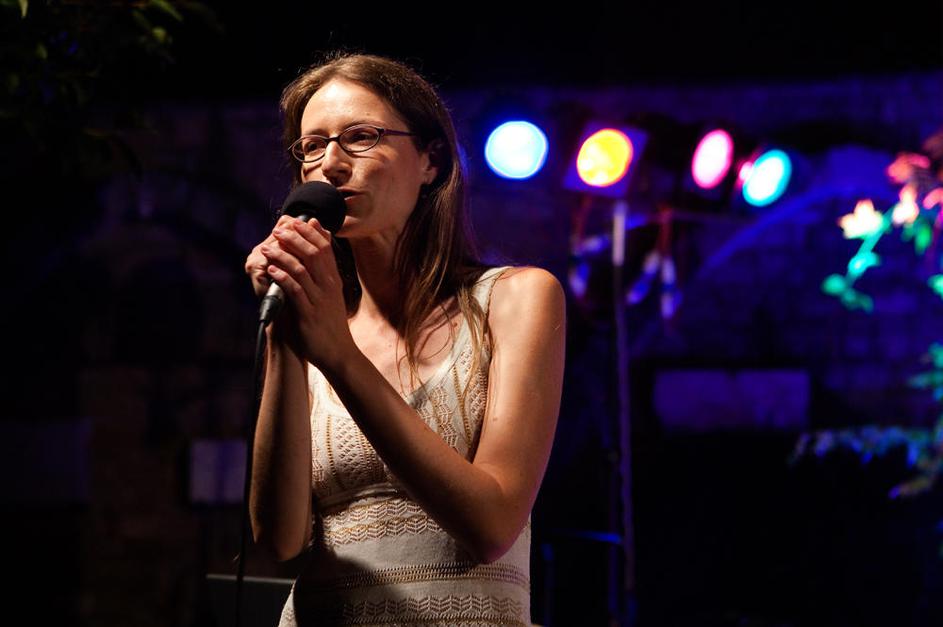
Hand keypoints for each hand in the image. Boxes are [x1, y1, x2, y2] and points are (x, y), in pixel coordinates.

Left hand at [249, 215, 354, 369]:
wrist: (338, 352)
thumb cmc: (330, 322)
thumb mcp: (331, 293)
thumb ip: (325, 269)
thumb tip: (321, 245)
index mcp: (334, 280)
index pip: (324, 247)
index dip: (309, 232)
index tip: (294, 222)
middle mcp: (328, 287)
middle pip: (313, 253)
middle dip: (294, 239)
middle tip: (278, 230)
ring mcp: (319, 300)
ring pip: (301, 269)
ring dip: (283, 255)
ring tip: (267, 248)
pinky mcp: (308, 314)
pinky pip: (295, 291)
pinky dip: (282, 277)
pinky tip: (271, 270)